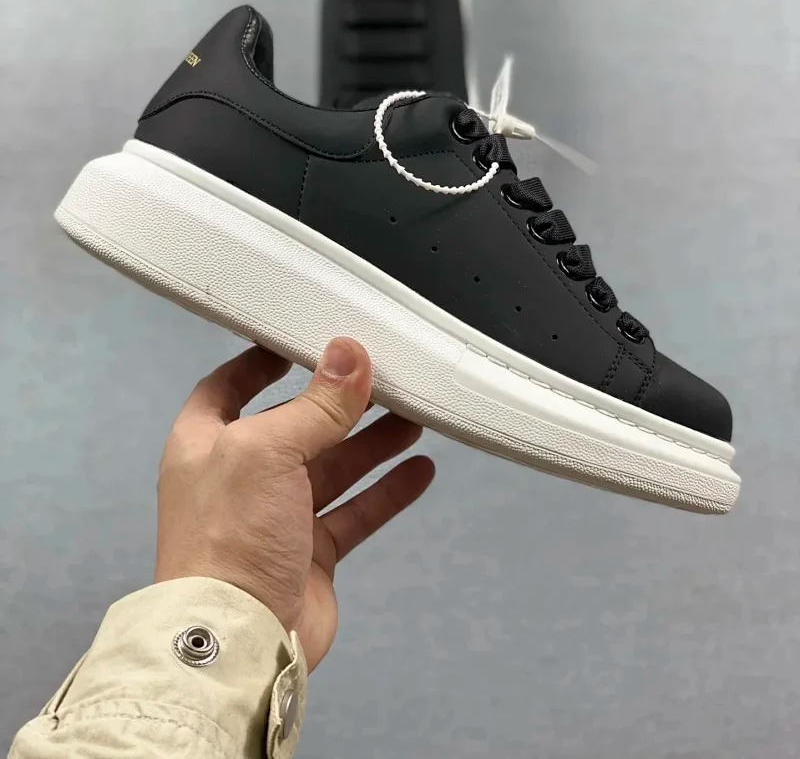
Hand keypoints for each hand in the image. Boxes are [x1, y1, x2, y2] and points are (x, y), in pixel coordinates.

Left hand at [154, 338, 434, 669]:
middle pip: (295, 424)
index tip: (303, 338)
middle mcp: (239, 476)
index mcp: (206, 443)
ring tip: (414, 416)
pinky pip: (355, 512)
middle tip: (383, 376)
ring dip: (371, 442)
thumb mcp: (269, 451)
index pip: (230, 386)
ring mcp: (276, 516)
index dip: (263, 360)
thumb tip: (349, 353)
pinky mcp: (311, 553)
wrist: (239, 640)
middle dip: (338, 402)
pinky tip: (419, 471)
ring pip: (332, 466)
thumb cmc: (231, 535)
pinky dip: (386, 491)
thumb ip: (316, 404)